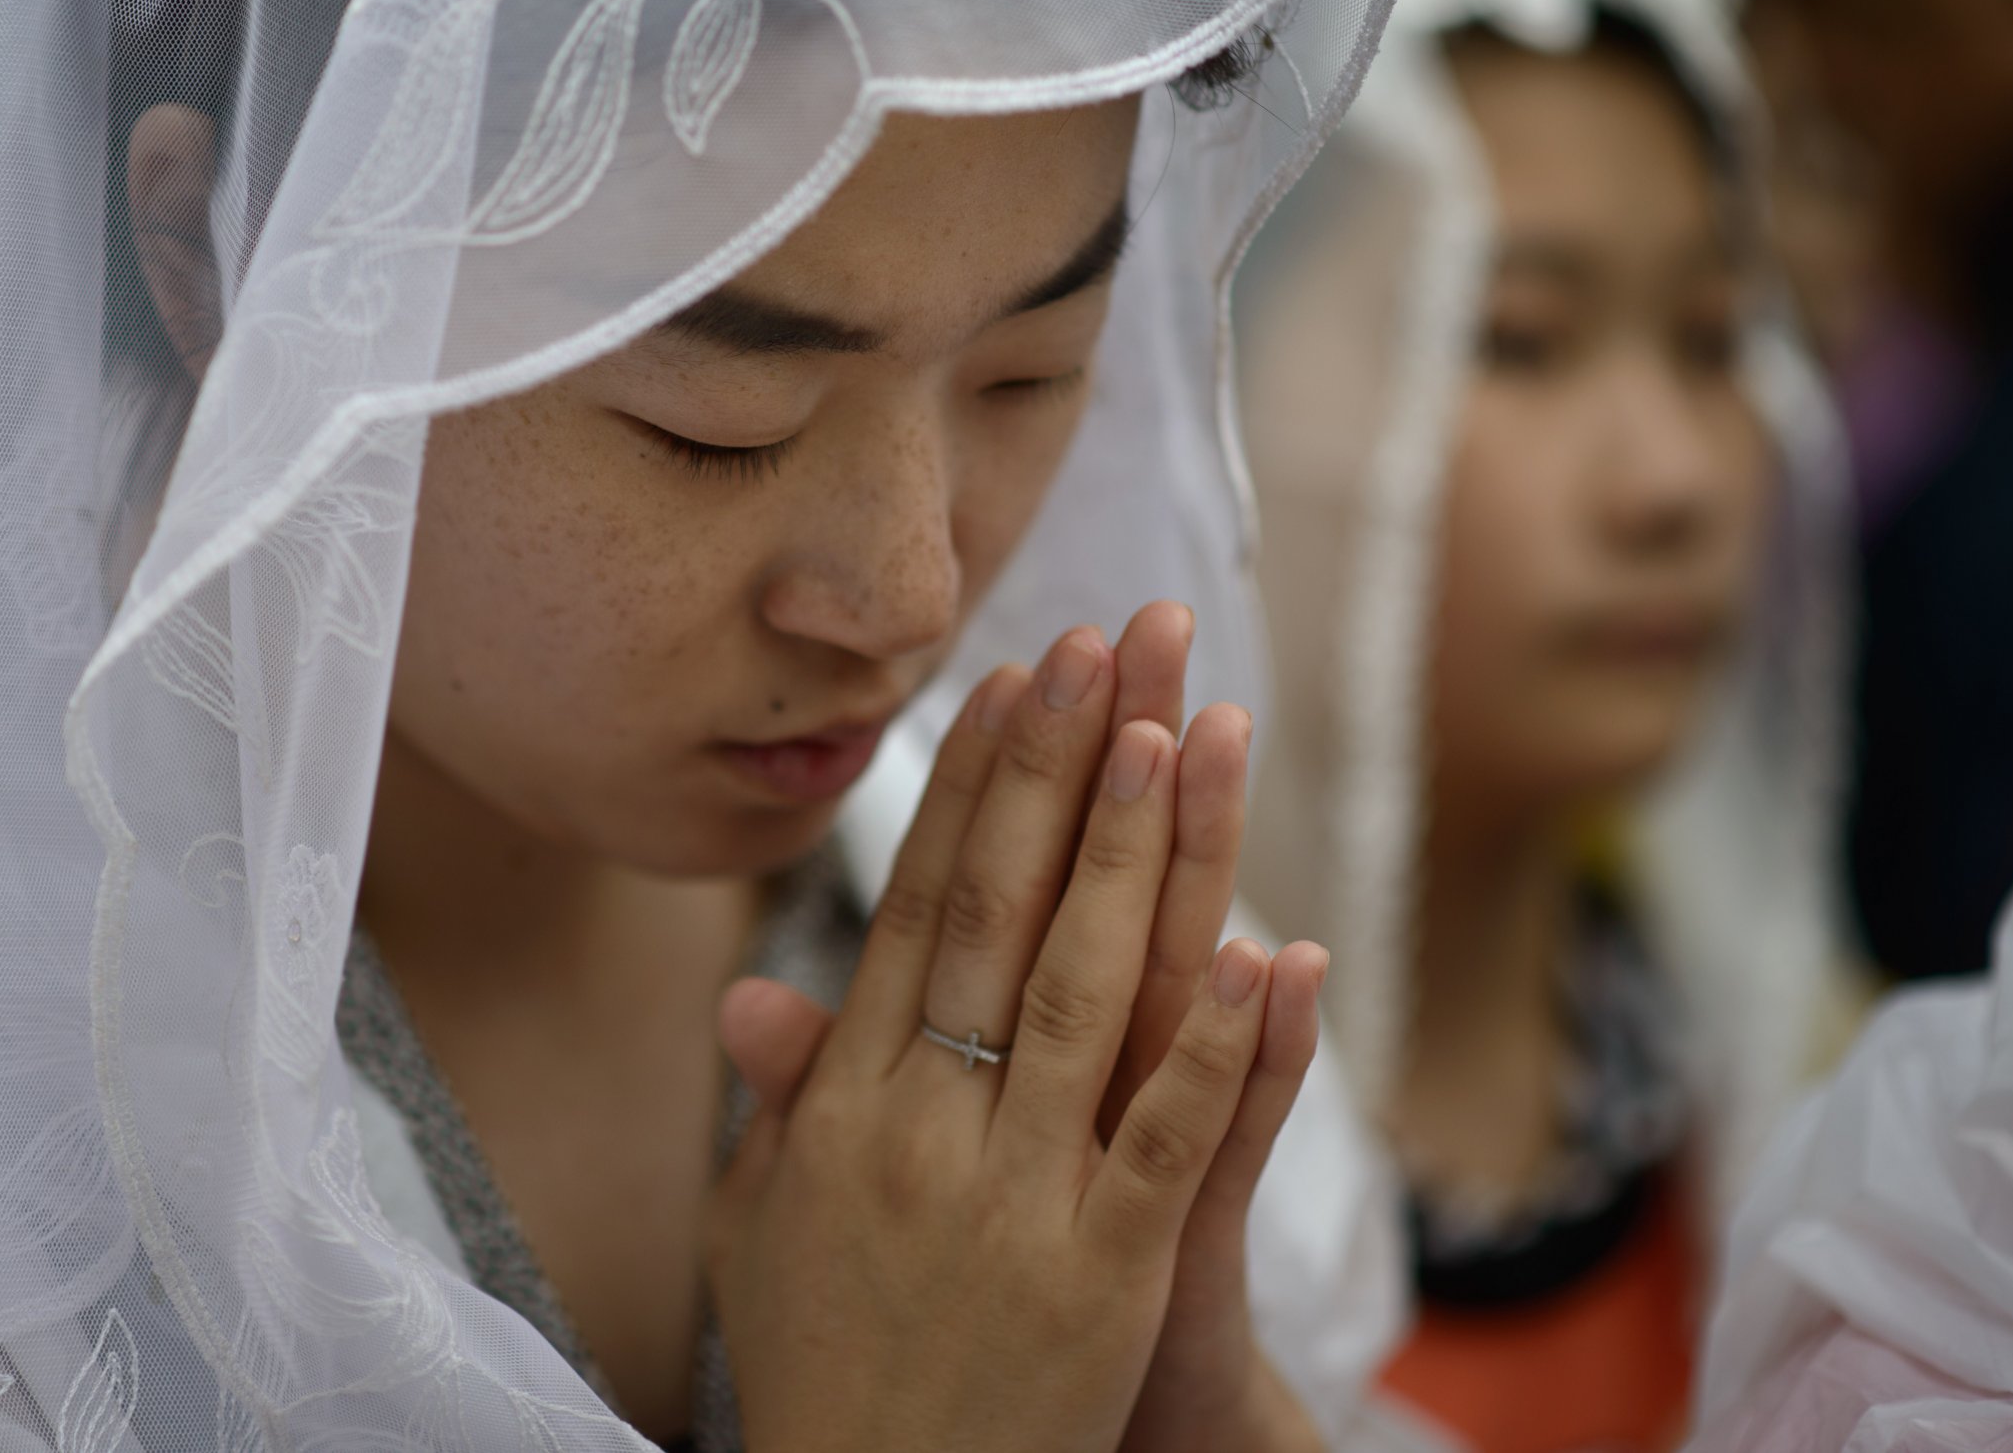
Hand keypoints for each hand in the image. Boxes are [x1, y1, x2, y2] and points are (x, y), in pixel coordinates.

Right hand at [707, 619, 1300, 1452]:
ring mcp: (1014, 1199)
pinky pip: (1172, 1140)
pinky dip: (1223, 1045)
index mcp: (843, 1108)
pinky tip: (1266, 949)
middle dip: (1056, 772)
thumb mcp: (761, 1229)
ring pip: (1082, 997)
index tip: (1013, 683)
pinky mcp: (1106, 1276)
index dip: (968, 792)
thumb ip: (775, 1103)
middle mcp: (919, 1130)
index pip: (913, 910)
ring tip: (1177, 734)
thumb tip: (746, 993)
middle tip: (1103, 643)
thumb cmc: (820, 1368)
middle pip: (994, 917)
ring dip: (1132, 858)